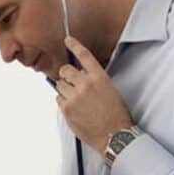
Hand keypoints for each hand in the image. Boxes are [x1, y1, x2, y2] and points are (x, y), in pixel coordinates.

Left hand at [55, 36, 134, 155]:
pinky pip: (58, 99)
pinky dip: (64, 102)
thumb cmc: (115, 114)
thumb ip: (93, 80)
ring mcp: (75, 96)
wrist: (114, 135)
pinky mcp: (67, 108)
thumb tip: (79, 76)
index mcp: (99, 77)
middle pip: (65, 70)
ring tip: (77, 101)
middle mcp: (86, 84)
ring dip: (65, 90)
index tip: (67, 40)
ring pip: (60, 85)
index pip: (84, 56)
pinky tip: (75, 109)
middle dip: (65, 75)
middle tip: (70, 82)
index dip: (74, 45)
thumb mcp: (109, 90)